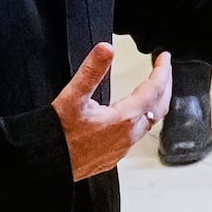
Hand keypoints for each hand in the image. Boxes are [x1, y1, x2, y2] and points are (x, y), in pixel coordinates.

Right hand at [52, 44, 169, 181]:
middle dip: (165, 85)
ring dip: (156, 102)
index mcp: (124, 118)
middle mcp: (129, 135)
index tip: (164, 57)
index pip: (154, 89)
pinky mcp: (115, 155)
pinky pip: (139, 134)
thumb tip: (106, 49)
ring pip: (151, 122)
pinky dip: (144, 117)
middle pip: (159, 106)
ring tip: (155, 88)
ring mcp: (123, 147)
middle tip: (164, 69)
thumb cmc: (57, 134)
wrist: (46, 162)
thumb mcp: (72, 97)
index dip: (161, 71)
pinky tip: (136, 114)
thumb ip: (91, 71)